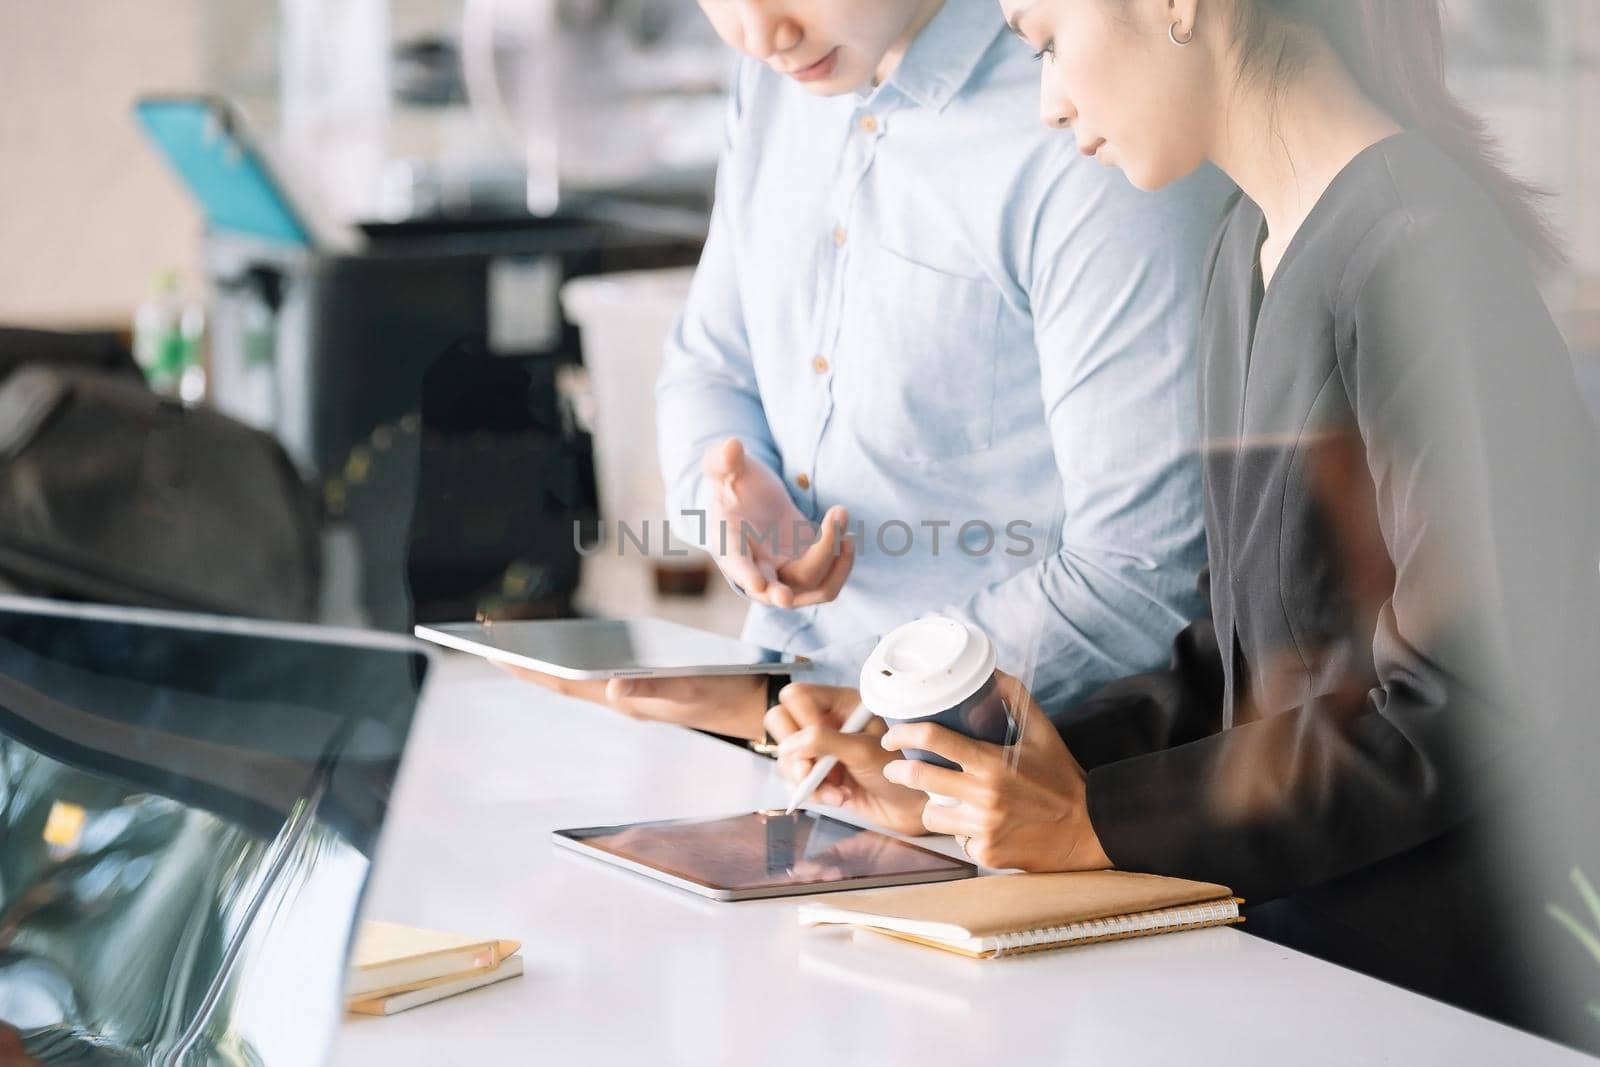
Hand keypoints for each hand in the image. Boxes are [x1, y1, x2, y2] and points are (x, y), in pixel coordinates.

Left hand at [498, 662, 768, 739]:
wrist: (756, 702)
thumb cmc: (726, 691)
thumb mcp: (693, 687)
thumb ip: (654, 688)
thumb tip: (610, 687)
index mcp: (625, 699)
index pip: (562, 681)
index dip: (525, 668)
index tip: (489, 652)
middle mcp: (620, 696)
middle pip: (561, 677)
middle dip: (523, 662)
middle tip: (485, 640)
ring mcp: (630, 691)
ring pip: (576, 675)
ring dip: (543, 660)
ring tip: (511, 642)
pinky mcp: (642, 684)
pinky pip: (595, 671)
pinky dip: (572, 658)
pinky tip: (562, 646)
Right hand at [702, 438, 854, 607]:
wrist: (753, 502)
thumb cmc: (734, 485)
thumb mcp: (724, 468)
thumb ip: (723, 459)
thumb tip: (732, 446)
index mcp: (730, 546)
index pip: (737, 564)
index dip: (745, 575)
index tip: (758, 584)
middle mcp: (758, 569)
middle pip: (775, 589)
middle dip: (781, 596)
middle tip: (786, 598)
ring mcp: (786, 574)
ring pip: (811, 587)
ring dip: (830, 565)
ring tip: (844, 529)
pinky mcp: (809, 568)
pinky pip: (829, 581)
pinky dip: (841, 564)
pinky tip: (847, 536)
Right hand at [764, 684, 926, 835]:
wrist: (911, 808)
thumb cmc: (898, 771)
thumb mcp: (862, 751)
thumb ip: (824, 742)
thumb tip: (789, 746)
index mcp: (841, 703)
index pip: (797, 695)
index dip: (801, 718)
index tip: (815, 741)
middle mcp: (826, 722)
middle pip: (781, 721)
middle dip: (794, 752)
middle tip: (811, 770)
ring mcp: (819, 749)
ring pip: (784, 755)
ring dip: (807, 778)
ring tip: (836, 791)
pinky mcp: (817, 774)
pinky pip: (794, 780)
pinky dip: (814, 792)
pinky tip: (838, 797)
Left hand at [880, 672, 1111, 871]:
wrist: (1089, 829)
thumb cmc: (1063, 778)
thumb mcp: (1043, 732)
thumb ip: (1016, 698)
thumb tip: (990, 672)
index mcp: (993, 762)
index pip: (935, 739)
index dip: (904, 733)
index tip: (892, 736)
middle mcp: (985, 796)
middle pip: (920, 777)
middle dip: (899, 771)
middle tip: (896, 767)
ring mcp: (984, 828)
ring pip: (932, 814)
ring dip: (933, 806)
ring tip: (946, 800)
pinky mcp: (988, 853)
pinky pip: (958, 841)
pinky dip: (963, 833)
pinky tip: (980, 826)